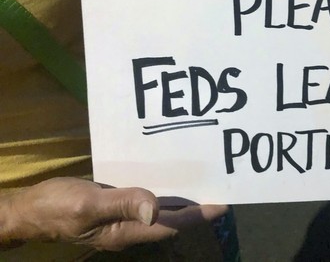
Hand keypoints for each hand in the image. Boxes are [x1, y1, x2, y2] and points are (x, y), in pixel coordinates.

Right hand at [0, 177, 226, 250]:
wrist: (31, 209)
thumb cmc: (57, 207)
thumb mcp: (88, 205)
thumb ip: (123, 204)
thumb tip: (156, 209)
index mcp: (127, 231)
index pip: (172, 225)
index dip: (199, 215)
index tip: (223, 203)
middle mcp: (131, 226)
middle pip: (172, 218)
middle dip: (197, 206)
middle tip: (221, 185)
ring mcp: (124, 216)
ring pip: (162, 207)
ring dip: (182, 196)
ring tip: (204, 179)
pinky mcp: (117, 204)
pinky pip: (146, 197)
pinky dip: (162, 187)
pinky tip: (170, 173)